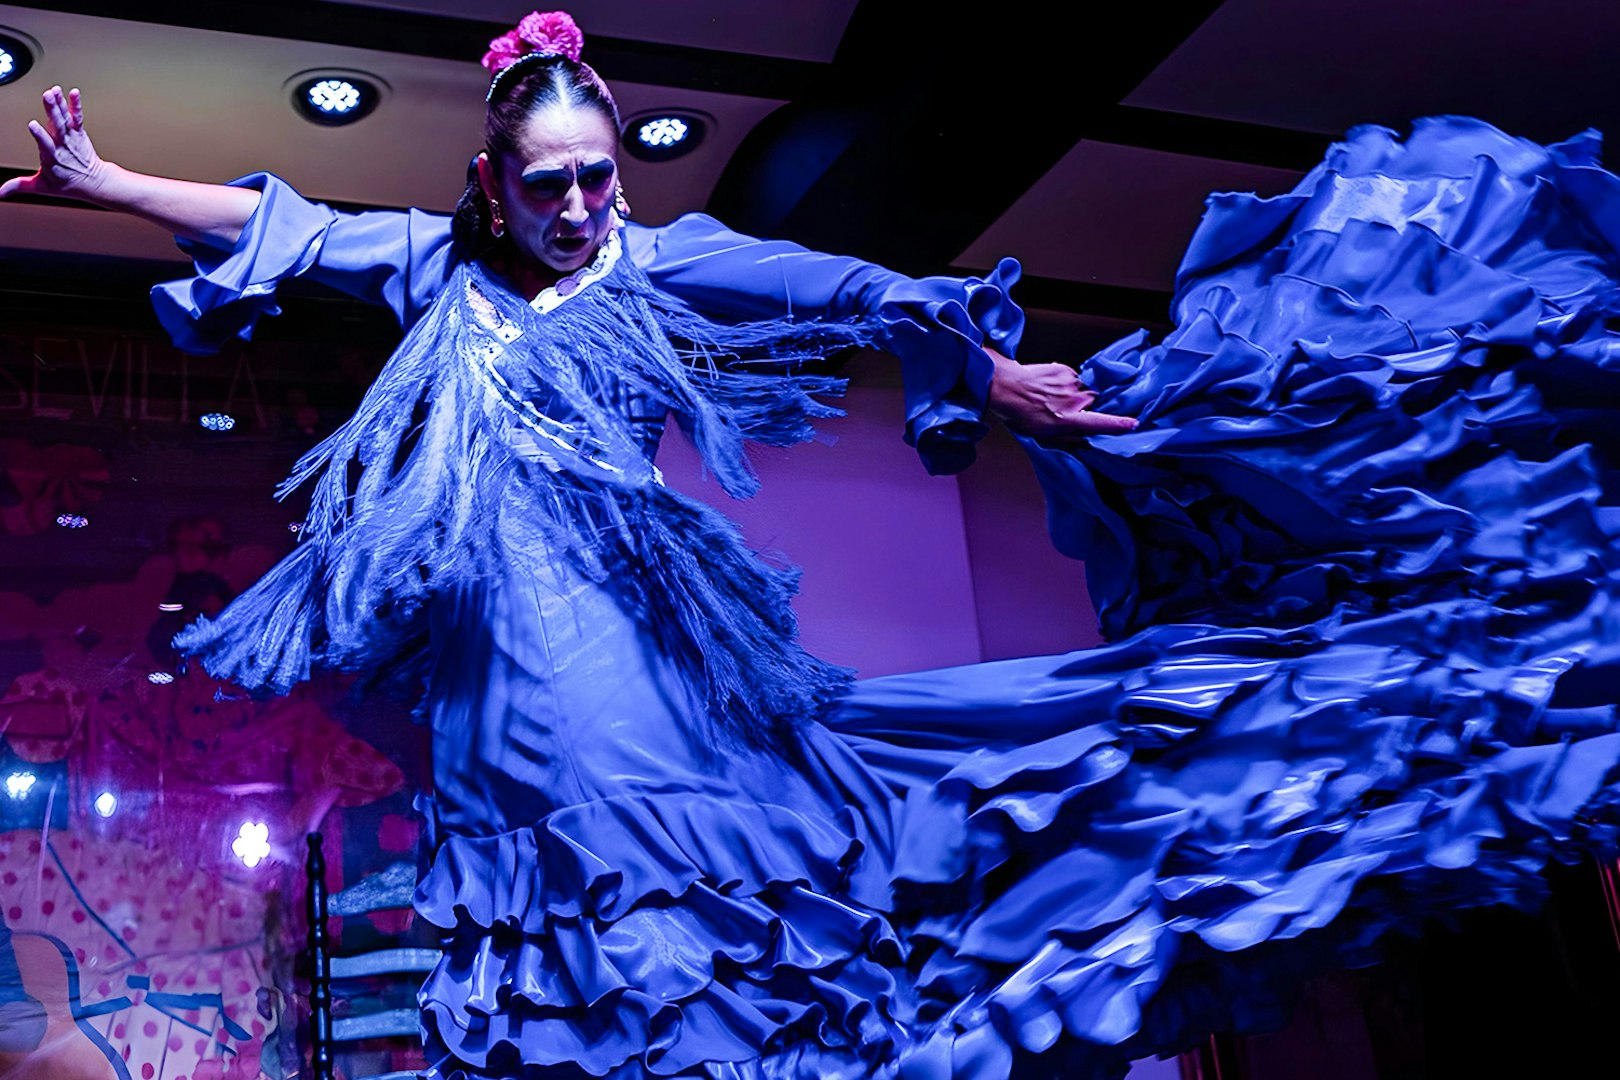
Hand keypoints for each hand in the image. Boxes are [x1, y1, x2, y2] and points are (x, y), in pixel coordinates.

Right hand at [0, 85, 110, 201]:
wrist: (95, 182)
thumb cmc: (68, 184)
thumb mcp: (42, 187)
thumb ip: (20, 186)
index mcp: (52, 158)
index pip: (45, 145)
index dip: (39, 135)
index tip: (32, 125)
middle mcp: (63, 146)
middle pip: (57, 126)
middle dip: (52, 111)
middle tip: (47, 96)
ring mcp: (71, 138)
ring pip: (65, 119)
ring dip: (59, 104)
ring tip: (54, 90)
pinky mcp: (78, 132)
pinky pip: (77, 117)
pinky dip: (75, 105)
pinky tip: (73, 92)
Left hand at [984, 347, 1137, 437]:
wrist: (1004, 385)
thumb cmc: (1019, 412)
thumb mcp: (1042, 434)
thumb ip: (1068, 436)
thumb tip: (1086, 439)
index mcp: (1067, 419)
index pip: (1099, 422)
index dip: (1118, 424)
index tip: (1133, 424)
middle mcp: (1072, 399)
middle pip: (1094, 403)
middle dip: (1085, 407)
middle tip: (1066, 411)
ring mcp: (1069, 382)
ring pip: (1083, 390)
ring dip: (1074, 395)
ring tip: (1053, 398)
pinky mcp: (1065, 369)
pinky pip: (1074, 378)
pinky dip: (1066, 383)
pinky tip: (1050, 387)